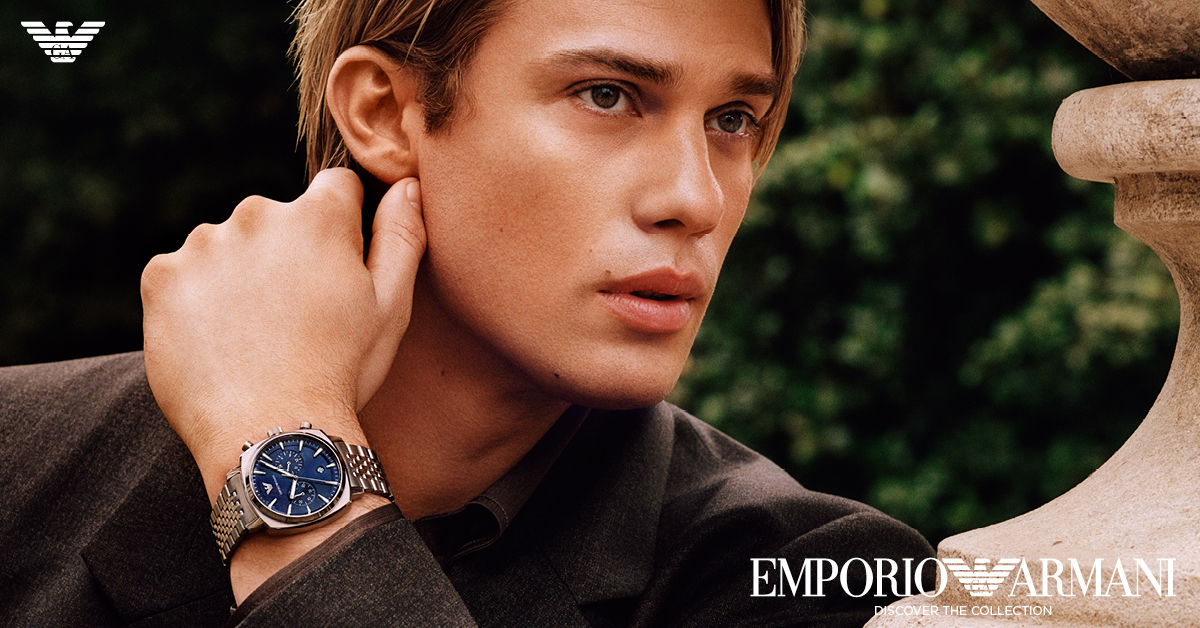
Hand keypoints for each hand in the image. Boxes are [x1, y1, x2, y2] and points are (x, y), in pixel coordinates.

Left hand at [141, 168, 425, 502]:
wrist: (269, 434)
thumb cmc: (341, 372)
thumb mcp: (390, 307)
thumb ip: (401, 235)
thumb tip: (407, 184)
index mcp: (319, 217)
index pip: (336, 188)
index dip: (343, 229)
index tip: (336, 273)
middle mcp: (257, 214)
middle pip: (277, 219)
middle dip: (286, 253)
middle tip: (295, 318)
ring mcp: (204, 244)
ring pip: (227, 246)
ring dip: (238, 275)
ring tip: (253, 336)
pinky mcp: (162, 276)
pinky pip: (181, 274)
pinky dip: (195, 300)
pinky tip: (218, 341)